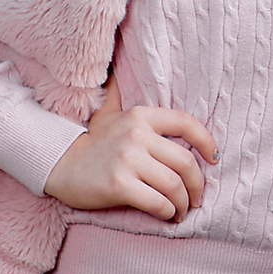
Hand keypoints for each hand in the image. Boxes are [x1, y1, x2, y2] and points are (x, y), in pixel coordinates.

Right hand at [45, 96, 219, 219]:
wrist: (58, 164)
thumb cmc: (90, 143)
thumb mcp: (108, 113)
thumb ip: (120, 93)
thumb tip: (120, 58)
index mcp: (141, 116)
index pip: (187, 124)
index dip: (207, 143)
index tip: (214, 160)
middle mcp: (137, 135)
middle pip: (186, 163)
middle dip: (198, 185)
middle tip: (197, 198)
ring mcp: (127, 160)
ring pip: (174, 185)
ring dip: (184, 203)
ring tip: (182, 211)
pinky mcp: (118, 184)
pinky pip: (157, 202)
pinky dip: (167, 212)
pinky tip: (166, 216)